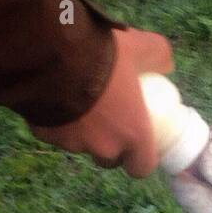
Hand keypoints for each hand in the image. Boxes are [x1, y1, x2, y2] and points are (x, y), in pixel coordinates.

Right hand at [30, 27, 173, 177]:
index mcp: (133, 134)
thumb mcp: (136, 45)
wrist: (49, 48)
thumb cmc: (101, 52)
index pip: (142, 167)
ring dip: (81, 132)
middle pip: (109, 159)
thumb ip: (157, 55)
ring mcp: (73, 144)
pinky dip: (53, 120)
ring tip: (75, 101)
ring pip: (79, 146)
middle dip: (108, 146)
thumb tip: (166, 65)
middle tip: (106, 119)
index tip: (137, 144)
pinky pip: (52, 132)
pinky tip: (51, 97)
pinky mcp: (45, 135)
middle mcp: (104, 147)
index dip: (139, 158)